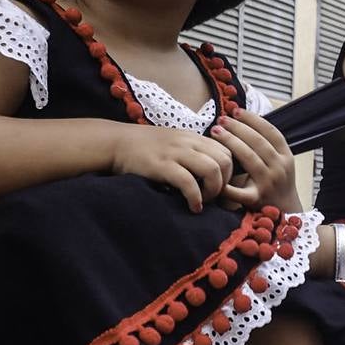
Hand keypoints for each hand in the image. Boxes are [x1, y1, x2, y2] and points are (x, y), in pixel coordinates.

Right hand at [110, 123, 233, 212]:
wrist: (115, 142)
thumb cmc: (145, 148)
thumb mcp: (174, 144)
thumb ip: (193, 153)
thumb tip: (212, 174)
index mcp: (193, 137)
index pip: (226, 151)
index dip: (228, 172)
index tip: (218, 186)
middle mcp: (188, 142)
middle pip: (225, 160)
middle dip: (225, 183)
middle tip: (213, 196)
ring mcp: (175, 153)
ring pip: (212, 169)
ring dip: (213, 190)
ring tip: (203, 201)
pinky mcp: (161, 165)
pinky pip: (188, 182)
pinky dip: (196, 198)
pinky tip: (193, 206)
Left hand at [210, 111, 302, 212]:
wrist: (286, 211)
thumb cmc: (277, 182)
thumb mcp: (280, 161)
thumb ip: (266, 145)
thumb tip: (243, 120)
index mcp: (286, 156)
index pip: (271, 132)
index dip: (253, 119)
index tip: (237, 111)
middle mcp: (279, 168)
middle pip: (258, 142)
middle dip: (238, 127)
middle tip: (222, 119)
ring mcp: (268, 183)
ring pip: (249, 157)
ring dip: (231, 142)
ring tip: (216, 131)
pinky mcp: (257, 199)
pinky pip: (239, 190)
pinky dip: (226, 182)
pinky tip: (213, 169)